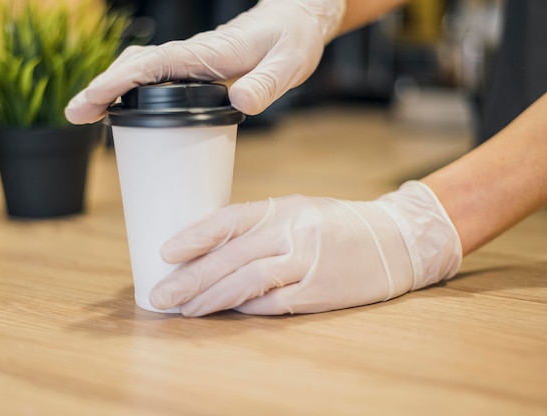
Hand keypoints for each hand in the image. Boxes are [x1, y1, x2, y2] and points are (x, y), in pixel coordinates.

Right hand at [65, 0, 345, 123]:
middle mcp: (192, 55)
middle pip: (135, 67)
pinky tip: (125, 109)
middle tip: (75, 115)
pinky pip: (155, 77)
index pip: (150, 66)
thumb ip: (266, 84)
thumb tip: (241, 103)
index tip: (89, 101)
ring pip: (140, 70)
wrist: (295, 22)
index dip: (116, 83)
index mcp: (206, 53)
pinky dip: (131, 89)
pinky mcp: (195, 68)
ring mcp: (191, 61)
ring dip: (112, 87)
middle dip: (102, 88)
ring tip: (87, 114)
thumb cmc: (291, 41)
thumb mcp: (287, 65)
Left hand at [149, 181, 462, 315]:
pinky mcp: (319, 292)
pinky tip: (224, 312)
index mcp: (284, 207)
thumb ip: (259, 227)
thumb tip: (212, 249)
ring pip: (249, 281)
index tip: (165, 251)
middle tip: (161, 293)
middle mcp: (294, 231)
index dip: (195, 235)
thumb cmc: (338, 225)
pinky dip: (245, 308)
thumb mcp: (298, 211)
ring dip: (211, 297)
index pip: (230, 218)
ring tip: (183, 308)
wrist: (397, 240)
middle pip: (232, 256)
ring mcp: (308, 262)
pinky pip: (273, 303)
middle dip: (191, 276)